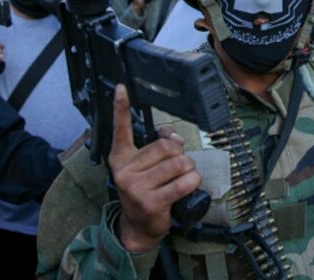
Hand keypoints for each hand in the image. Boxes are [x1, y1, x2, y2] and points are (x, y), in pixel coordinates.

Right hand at [109, 85, 199, 252]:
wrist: (138, 226)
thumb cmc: (145, 190)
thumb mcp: (143, 167)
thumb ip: (156, 147)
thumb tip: (172, 135)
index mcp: (121, 157)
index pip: (121, 128)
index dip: (121, 107)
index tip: (122, 88)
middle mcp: (125, 170)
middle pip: (165, 146)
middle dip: (180, 153)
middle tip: (179, 164)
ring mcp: (136, 187)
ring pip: (177, 163)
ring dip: (189, 169)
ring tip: (183, 177)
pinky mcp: (151, 202)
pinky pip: (183, 182)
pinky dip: (192, 182)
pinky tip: (188, 186)